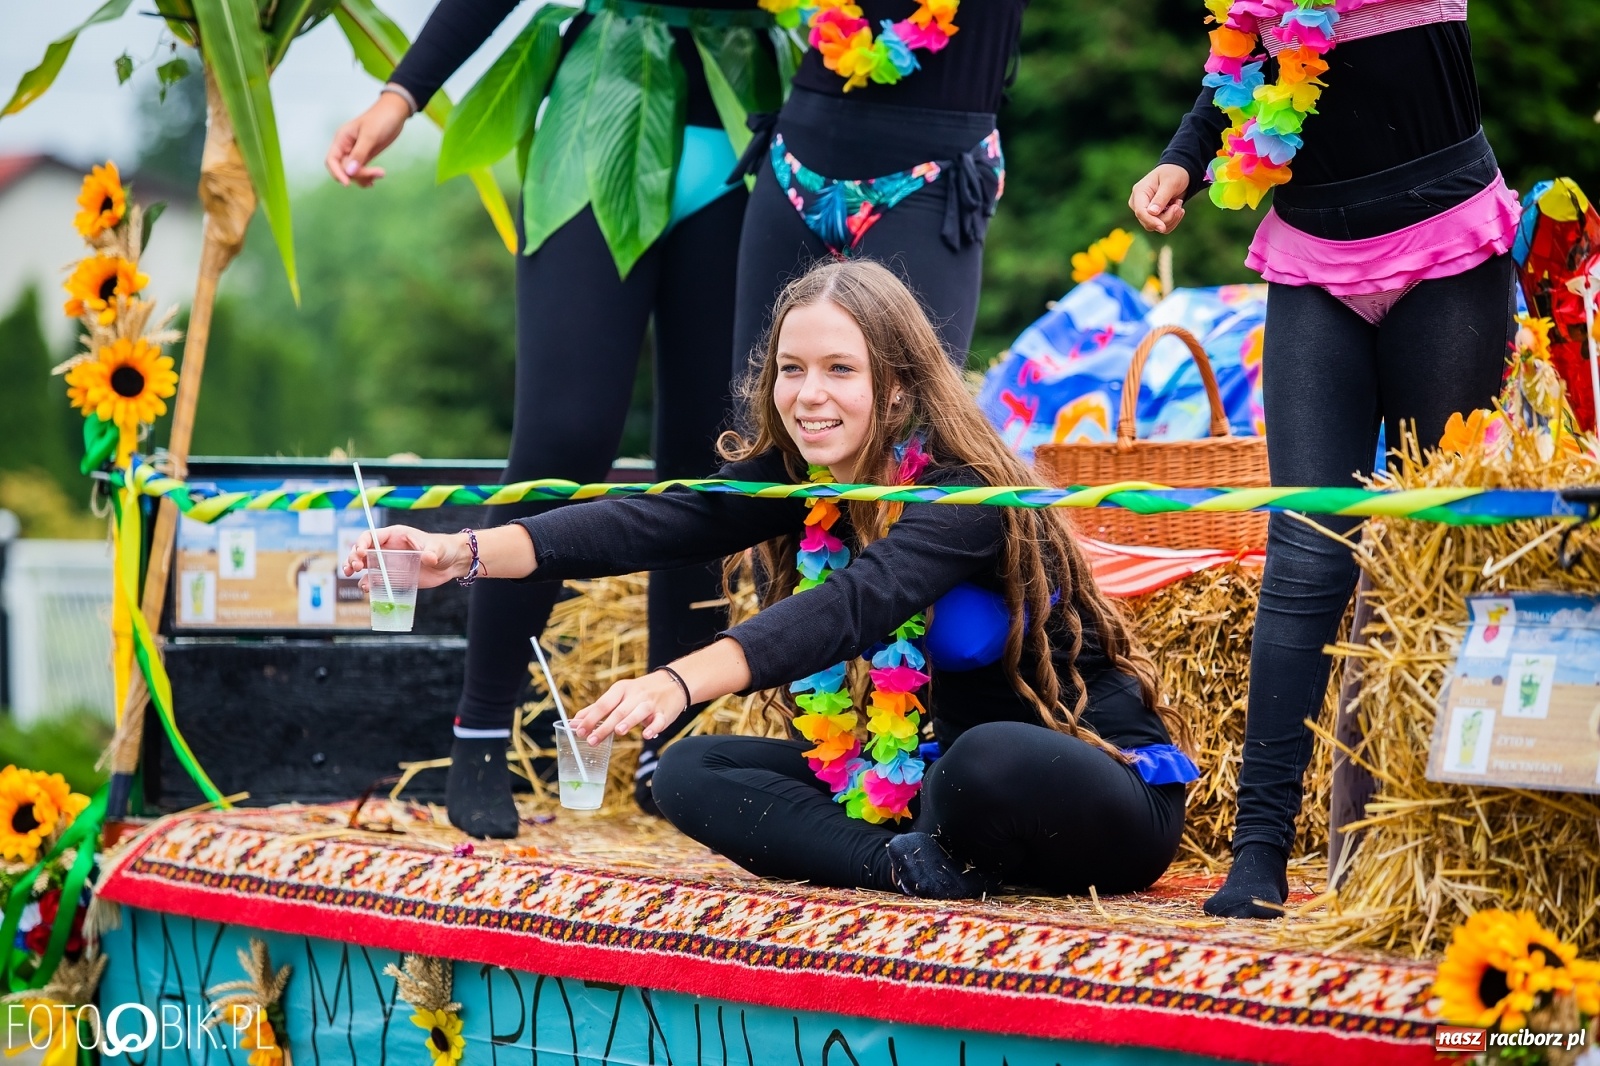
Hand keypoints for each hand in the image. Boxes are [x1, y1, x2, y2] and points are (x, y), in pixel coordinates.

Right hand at [324, 93, 409, 186]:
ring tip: (381, 174)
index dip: (337, 173)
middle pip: (344, 169)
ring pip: (353, 172)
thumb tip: (349, 172)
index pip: (331, 160)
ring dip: (364, 177)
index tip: (347, 183)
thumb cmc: (381, 119)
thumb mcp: (370, 136)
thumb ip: (360, 154)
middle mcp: (346, 146)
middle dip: (358, 174)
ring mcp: (356, 152)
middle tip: (378, 172)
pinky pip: (361, 171)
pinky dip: (367, 177)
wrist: (395, 112)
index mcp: (342, 138)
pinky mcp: (366, 155)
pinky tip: (375, 179)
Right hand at [342, 525, 467, 587]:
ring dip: (354, 569)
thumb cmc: (443, 549)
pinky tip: (366, 589)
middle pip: (362, 550)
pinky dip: (367, 584)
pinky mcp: (392, 577)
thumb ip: (431, 552)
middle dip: (354, 557)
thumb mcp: (438, 548)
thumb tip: (429, 557)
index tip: (360, 553)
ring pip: (364, 565)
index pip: (371, 536)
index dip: (362, 543)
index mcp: (395, 535)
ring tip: (351, 574)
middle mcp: (387, 548)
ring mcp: (388, 563)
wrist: (451, 563)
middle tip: (355, 567)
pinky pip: (374, 580)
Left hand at [571, 671, 689, 744]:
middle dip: (604, 726)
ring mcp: (651, 704)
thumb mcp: (619, 695)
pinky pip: (659, 721)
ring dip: (628, 721)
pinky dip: (654, 727)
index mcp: (621, 690)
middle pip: (618, 711)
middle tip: (591, 740)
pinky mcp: (665, 713)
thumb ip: (597, 709)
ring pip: (639, 712)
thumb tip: (574, 721)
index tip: (578, 730)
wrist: (673, 682)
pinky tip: (647, 734)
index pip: (603, 704)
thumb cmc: (640, 692)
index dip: (590, 717)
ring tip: (618, 731)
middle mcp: (635, 695)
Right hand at [1129, 163, 1190, 233]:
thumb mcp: (1170, 182)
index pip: (1141, 212)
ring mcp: (1145, 211)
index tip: (1163, 228)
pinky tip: (1178, 209)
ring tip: (1179, 204)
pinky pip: (1163, 227)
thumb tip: (1152, 213)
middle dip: (1167, 217)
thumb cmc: (1173, 173)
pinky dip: (1173, 220)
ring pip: (1156, 226)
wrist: (1179, 173)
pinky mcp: (1153, 217)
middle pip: (1148, 222)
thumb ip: (1161, 198)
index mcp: (1139, 192)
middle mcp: (1139, 204)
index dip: (1151, 221)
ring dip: (1172, 218)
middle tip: (1179, 205)